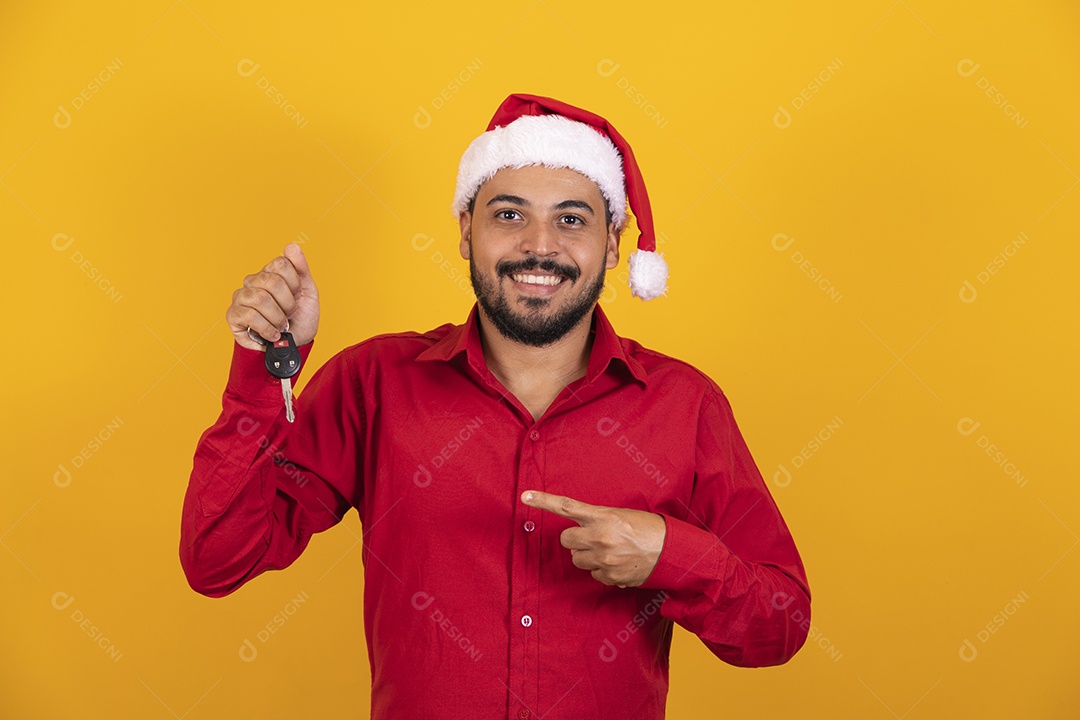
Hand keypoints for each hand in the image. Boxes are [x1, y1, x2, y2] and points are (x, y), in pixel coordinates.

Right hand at [226, 243, 319, 349]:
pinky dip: (266, 328)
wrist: (294, 347)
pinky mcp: (233, 315)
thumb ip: (301, 269)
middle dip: (288, 303)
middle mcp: (253, 282)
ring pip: (260, 298)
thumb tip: (292, 246)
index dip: (294, 283)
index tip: (297, 296)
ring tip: (281, 325)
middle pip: (272, 281)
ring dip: (277, 317)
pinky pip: (249, 315)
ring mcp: (241, 297)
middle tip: (289, 314)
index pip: (281, 263)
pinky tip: (272, 333)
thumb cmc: (300, 320)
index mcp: (270, 273)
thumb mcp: (308, 293)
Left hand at [521, 491, 665, 587]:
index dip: (543, 501)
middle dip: (574, 539)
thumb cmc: (648, 528)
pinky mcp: (610, 576)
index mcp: (603, 517)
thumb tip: (580, 532)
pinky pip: (593, 574)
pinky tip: (618, 562)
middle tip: (590, 536)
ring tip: (608, 549)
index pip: (566, 507)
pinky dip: (601, 569)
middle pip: (566, 540)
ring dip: (587, 555)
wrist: (672, 551)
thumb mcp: (622, 515)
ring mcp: (603, 559)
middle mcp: (600, 538)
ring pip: (577, 559)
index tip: (525, 496)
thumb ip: (598, 520)